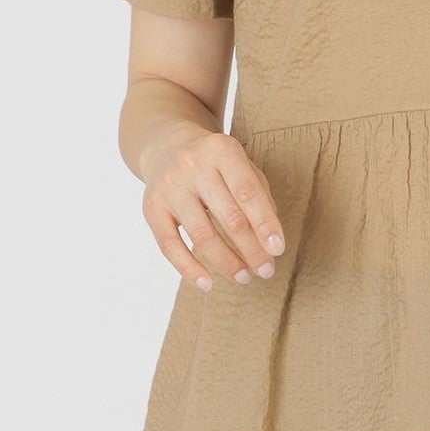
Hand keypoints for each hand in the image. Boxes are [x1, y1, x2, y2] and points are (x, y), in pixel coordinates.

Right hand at [141, 128, 286, 290]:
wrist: (166, 146)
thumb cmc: (216, 164)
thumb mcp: (240, 166)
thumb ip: (258, 197)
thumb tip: (269, 242)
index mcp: (221, 150)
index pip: (248, 192)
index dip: (265, 224)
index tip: (278, 250)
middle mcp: (193, 164)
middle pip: (229, 216)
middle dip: (251, 249)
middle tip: (266, 271)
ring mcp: (169, 186)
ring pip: (201, 234)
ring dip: (226, 262)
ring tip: (243, 277)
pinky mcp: (151, 207)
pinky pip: (169, 245)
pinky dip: (188, 268)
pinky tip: (207, 284)